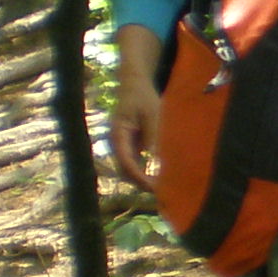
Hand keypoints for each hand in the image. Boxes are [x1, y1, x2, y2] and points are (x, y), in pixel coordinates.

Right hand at [109, 41, 161, 190]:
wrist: (135, 85)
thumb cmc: (143, 97)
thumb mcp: (151, 114)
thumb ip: (152, 136)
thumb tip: (154, 159)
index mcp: (118, 134)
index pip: (125, 161)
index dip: (138, 176)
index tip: (152, 186)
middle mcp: (117, 143)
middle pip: (124, 170)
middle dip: (140, 182)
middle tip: (160, 191)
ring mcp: (122, 145)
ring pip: (128, 169)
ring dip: (142, 179)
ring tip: (160, 188)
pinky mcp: (130, 146)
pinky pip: (134, 163)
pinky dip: (144, 172)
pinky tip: (157, 176)